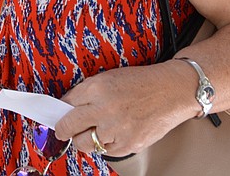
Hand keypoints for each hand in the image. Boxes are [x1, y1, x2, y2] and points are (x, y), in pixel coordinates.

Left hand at [54, 61, 197, 157]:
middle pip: (69, 126)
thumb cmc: (141, 83)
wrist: (171, 91)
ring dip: (84, 139)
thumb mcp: (109, 78)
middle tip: (63, 130)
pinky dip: (104, 145)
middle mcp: (104, 109)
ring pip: (84, 143)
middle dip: (63, 129)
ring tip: (91, 131)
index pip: (66, 103)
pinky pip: (104, 151)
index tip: (58, 114)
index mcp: (97, 88)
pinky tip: (111, 134)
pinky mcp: (127, 144)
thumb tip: (68, 106)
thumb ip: (88, 92)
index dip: (60, 109)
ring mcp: (116, 129)